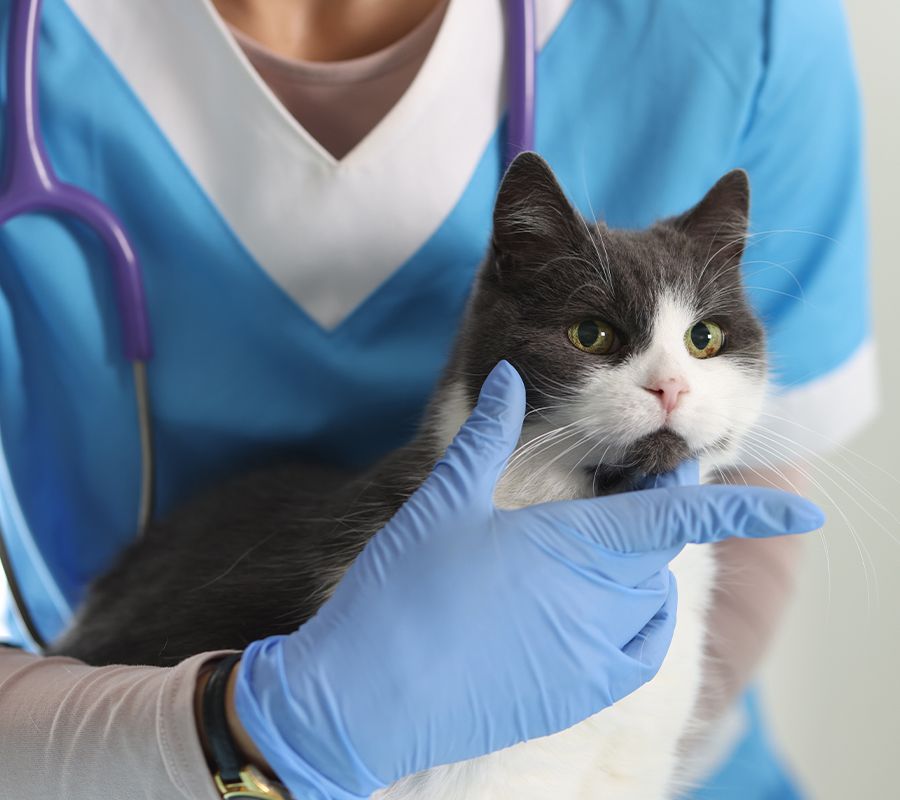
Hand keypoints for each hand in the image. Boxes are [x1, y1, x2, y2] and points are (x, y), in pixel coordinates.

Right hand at [232, 362, 823, 799]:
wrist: (366, 700)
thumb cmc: (403, 593)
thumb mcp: (441, 504)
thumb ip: (487, 435)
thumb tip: (512, 378)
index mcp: (571, 547)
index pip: (675, 521)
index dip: (740, 512)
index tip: (803, 509)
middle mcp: (597, 604)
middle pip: (658, 554)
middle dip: (656, 517)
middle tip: (624, 488)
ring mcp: (591, 657)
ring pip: (650, 603)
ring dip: (640, 570)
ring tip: (594, 548)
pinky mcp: (576, 695)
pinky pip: (633, 651)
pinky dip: (633, 620)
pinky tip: (592, 606)